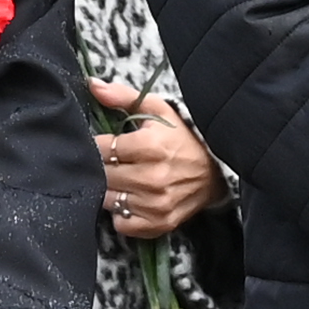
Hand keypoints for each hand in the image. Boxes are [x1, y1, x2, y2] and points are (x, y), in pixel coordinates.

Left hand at [90, 80, 220, 241]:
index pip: (101, 148)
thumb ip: (123, 96)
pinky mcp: (159, 223)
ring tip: (124, 180)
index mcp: (151, 145)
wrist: (215, 172)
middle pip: (102, 175)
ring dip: (112, 190)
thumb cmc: (181, 138)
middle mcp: (153, 177)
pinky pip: (123, 223)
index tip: (106, 144)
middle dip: (103, 167)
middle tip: (114, 162)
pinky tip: (132, 199)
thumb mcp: (157, 110)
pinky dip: (122, 213)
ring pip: (109, 200)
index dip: (98, 145)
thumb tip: (93, 85)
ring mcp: (156, 203)